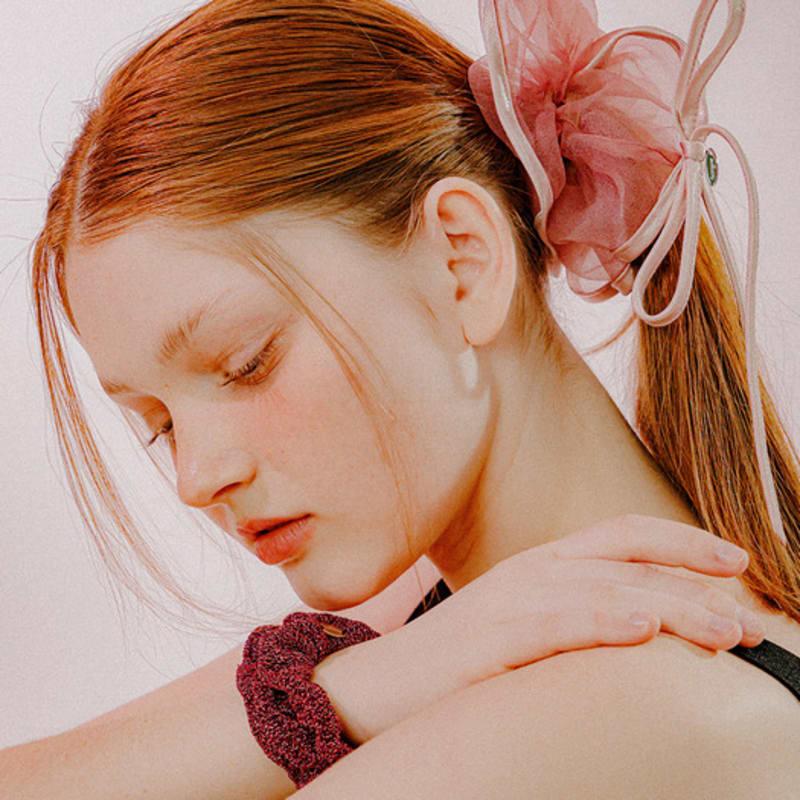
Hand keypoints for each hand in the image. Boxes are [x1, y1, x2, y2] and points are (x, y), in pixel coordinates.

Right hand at [316, 514, 764, 744]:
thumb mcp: (523, 627)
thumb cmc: (456, 663)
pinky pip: (550, 626)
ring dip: (667, 609)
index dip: (680, 539)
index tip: (733, 560)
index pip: (621, 534)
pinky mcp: (484, 643)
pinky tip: (638, 631)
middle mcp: (529, 573)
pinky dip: (598, 624)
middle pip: (624, 564)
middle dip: (692, 586)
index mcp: (541, 565)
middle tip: (745, 621)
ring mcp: (505, 603)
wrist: (374, 687)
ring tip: (722, 632)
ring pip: (601, 592)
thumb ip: (573, 616)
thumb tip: (643, 628)